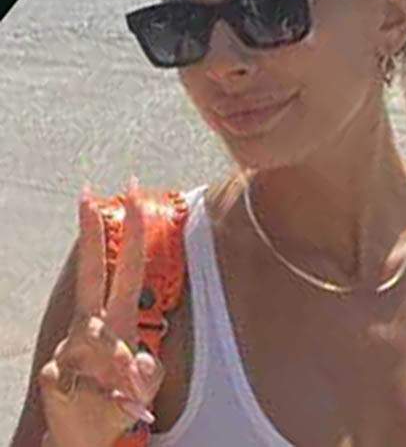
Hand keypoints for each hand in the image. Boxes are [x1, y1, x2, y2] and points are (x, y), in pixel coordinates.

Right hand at [37, 179, 165, 446]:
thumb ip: (142, 368)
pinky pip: (82, 377)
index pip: (125, 267)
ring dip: (115, 365)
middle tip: (91, 193)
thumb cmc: (117, 398)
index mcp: (118, 318)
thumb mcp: (142, 379)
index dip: (129, 232)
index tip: (127, 191)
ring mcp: (70, 348)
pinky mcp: (54, 375)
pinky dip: (102, 394)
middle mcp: (92, 326)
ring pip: (94, 338)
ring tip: (123, 389)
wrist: (87, 437)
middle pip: (91, 272)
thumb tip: (136, 362)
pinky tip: (102, 403)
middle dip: (93, 233)